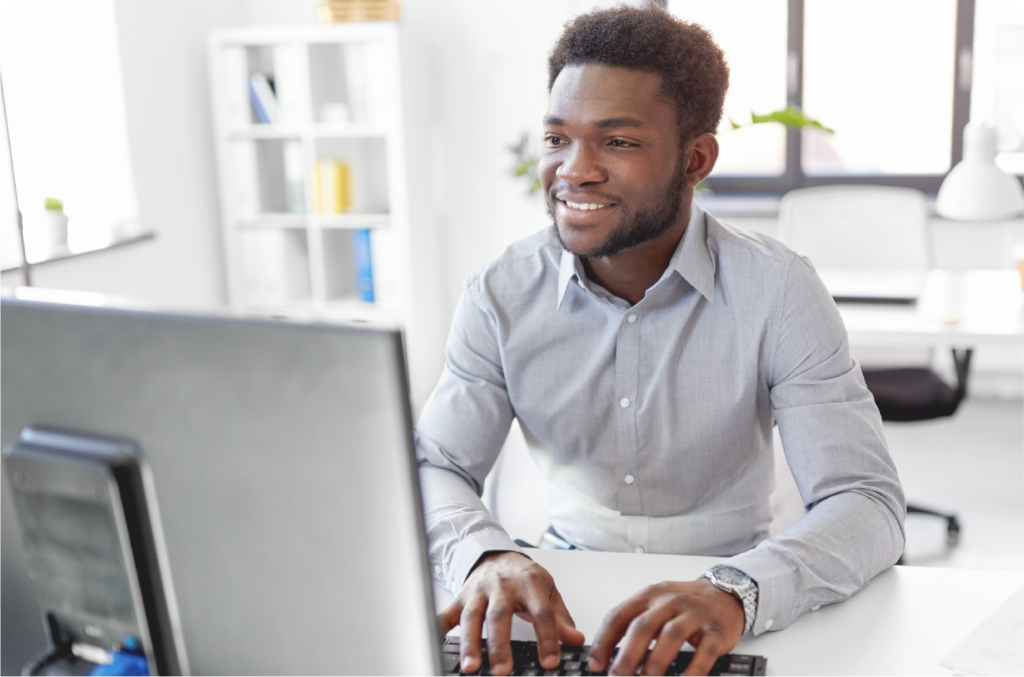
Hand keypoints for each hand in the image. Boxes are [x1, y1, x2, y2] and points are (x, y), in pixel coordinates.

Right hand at [437, 551, 585, 676]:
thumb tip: (576, 640)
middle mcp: (502, 586)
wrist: (497, 555)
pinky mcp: (460, 597)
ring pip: (472, 617)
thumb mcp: (548, 592)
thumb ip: (561, 618)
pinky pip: (447, 613)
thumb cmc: (524, 577)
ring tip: (472, 667)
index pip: (541, 612)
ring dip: (470, 643)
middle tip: (503, 671)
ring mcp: (478, 592)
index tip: (550, 661)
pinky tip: (437, 643)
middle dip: (500, 645)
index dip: (547, 637)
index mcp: (529, 584)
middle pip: (499, 615)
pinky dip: (440, 627)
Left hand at [587, 579, 743, 676]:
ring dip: (655, 664)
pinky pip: (704, 651)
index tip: (596, 664)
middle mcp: (669, 601)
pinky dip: (693, 670)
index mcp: (648, 595)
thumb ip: (632, 623)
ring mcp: (694, 614)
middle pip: (642, 627)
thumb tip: (605, 654)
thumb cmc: (684, 604)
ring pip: (670, 637)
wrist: (725, 593)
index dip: (604, 641)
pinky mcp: (716, 630)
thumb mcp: (654, 604)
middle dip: (627, 656)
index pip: (618, 615)